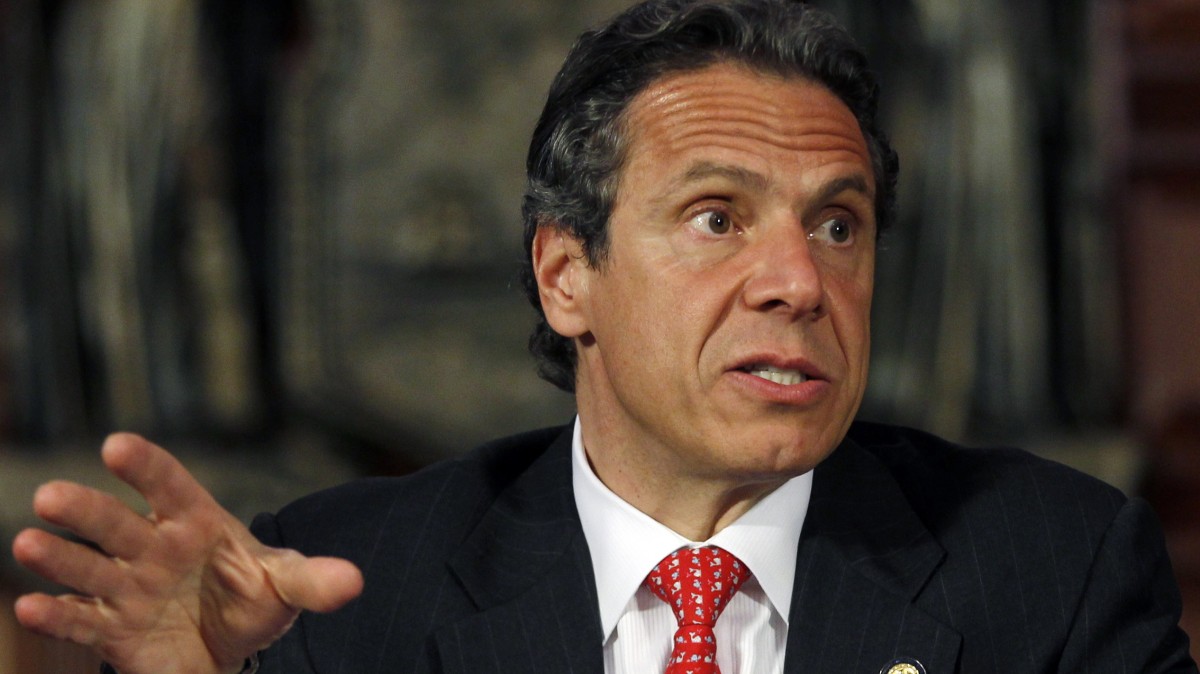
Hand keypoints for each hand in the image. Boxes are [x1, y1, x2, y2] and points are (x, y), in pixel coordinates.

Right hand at [11, 433, 363, 673]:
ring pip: (89, 567)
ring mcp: (129, 586)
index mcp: (195, 522)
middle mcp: (153, 547)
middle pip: (116, 524)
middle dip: (86, 510)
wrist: (230, 644)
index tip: (117, 445)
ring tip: (27, 541)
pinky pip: (81, 620)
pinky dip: (57, 614)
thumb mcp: (286, 585)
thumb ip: (313, 580)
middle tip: (51, 495)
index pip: (169, 486)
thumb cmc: (252, 595)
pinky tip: (30, 607)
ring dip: (58, 556)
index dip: (146, 466)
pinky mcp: (112, 628)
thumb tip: (355, 582)